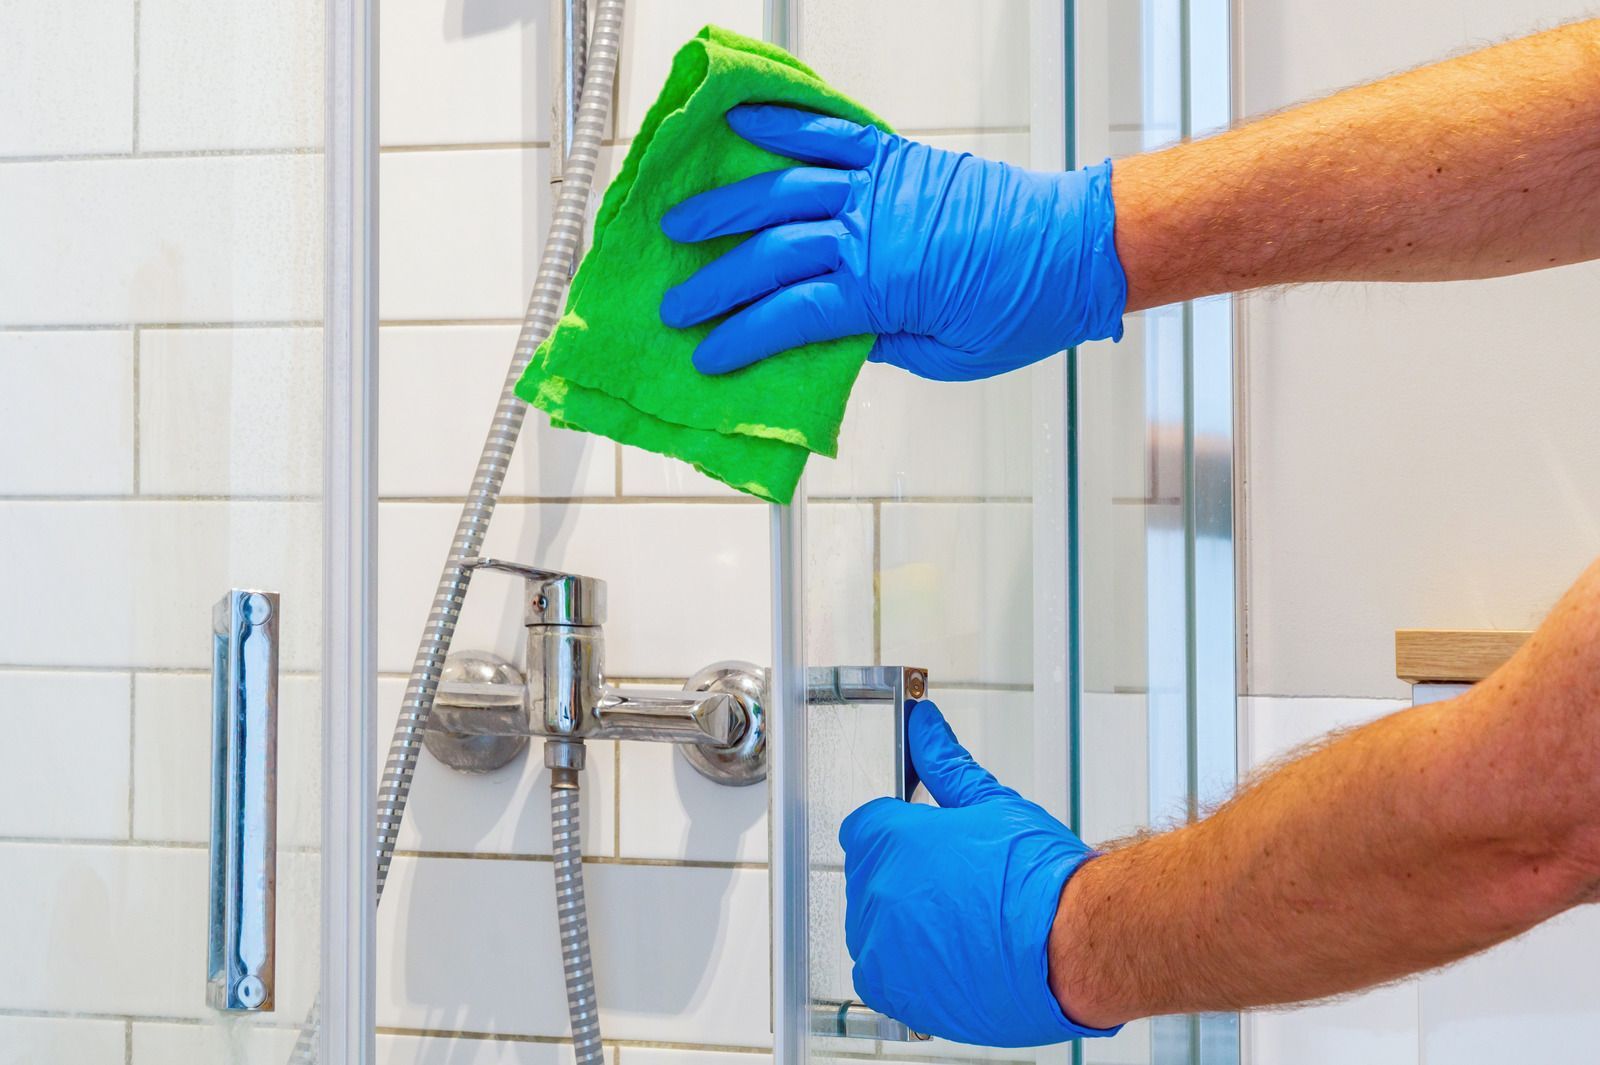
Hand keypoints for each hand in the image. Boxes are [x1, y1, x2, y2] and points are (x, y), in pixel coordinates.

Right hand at [659, 104, 1126, 380]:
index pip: (787, 315)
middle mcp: (869, 230)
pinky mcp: (898, 156)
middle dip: (714, 281)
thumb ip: (878, 344)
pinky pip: (831, 133)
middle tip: (674, 301)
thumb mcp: (944, 356)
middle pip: (770, 254)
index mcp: (879, 290)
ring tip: (680, 219)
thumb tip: (829, 339)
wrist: (1076, 249)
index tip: (706, 354)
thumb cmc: (1020, 310)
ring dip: (725, 204)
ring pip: (783, 189)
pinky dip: (784, 123)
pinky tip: (742, 122)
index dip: (739, 337)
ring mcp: (880, 187)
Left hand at [839, 700, 1117, 1046]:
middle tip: (959, 882)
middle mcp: (875, 893)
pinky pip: (881, 974)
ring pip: (874, 925)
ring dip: (906, 922)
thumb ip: (944, 763)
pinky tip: (951, 956)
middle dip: (906, 874)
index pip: (866, 825)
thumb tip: (923, 726)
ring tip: (964, 922)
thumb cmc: (1041, 880)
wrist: (1074, 948)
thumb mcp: (991, 804)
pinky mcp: (897, 992)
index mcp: (889, 839)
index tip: (925, 841)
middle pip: (870, 875)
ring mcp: (881, 947)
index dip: (899, 831)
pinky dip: (907, 967)